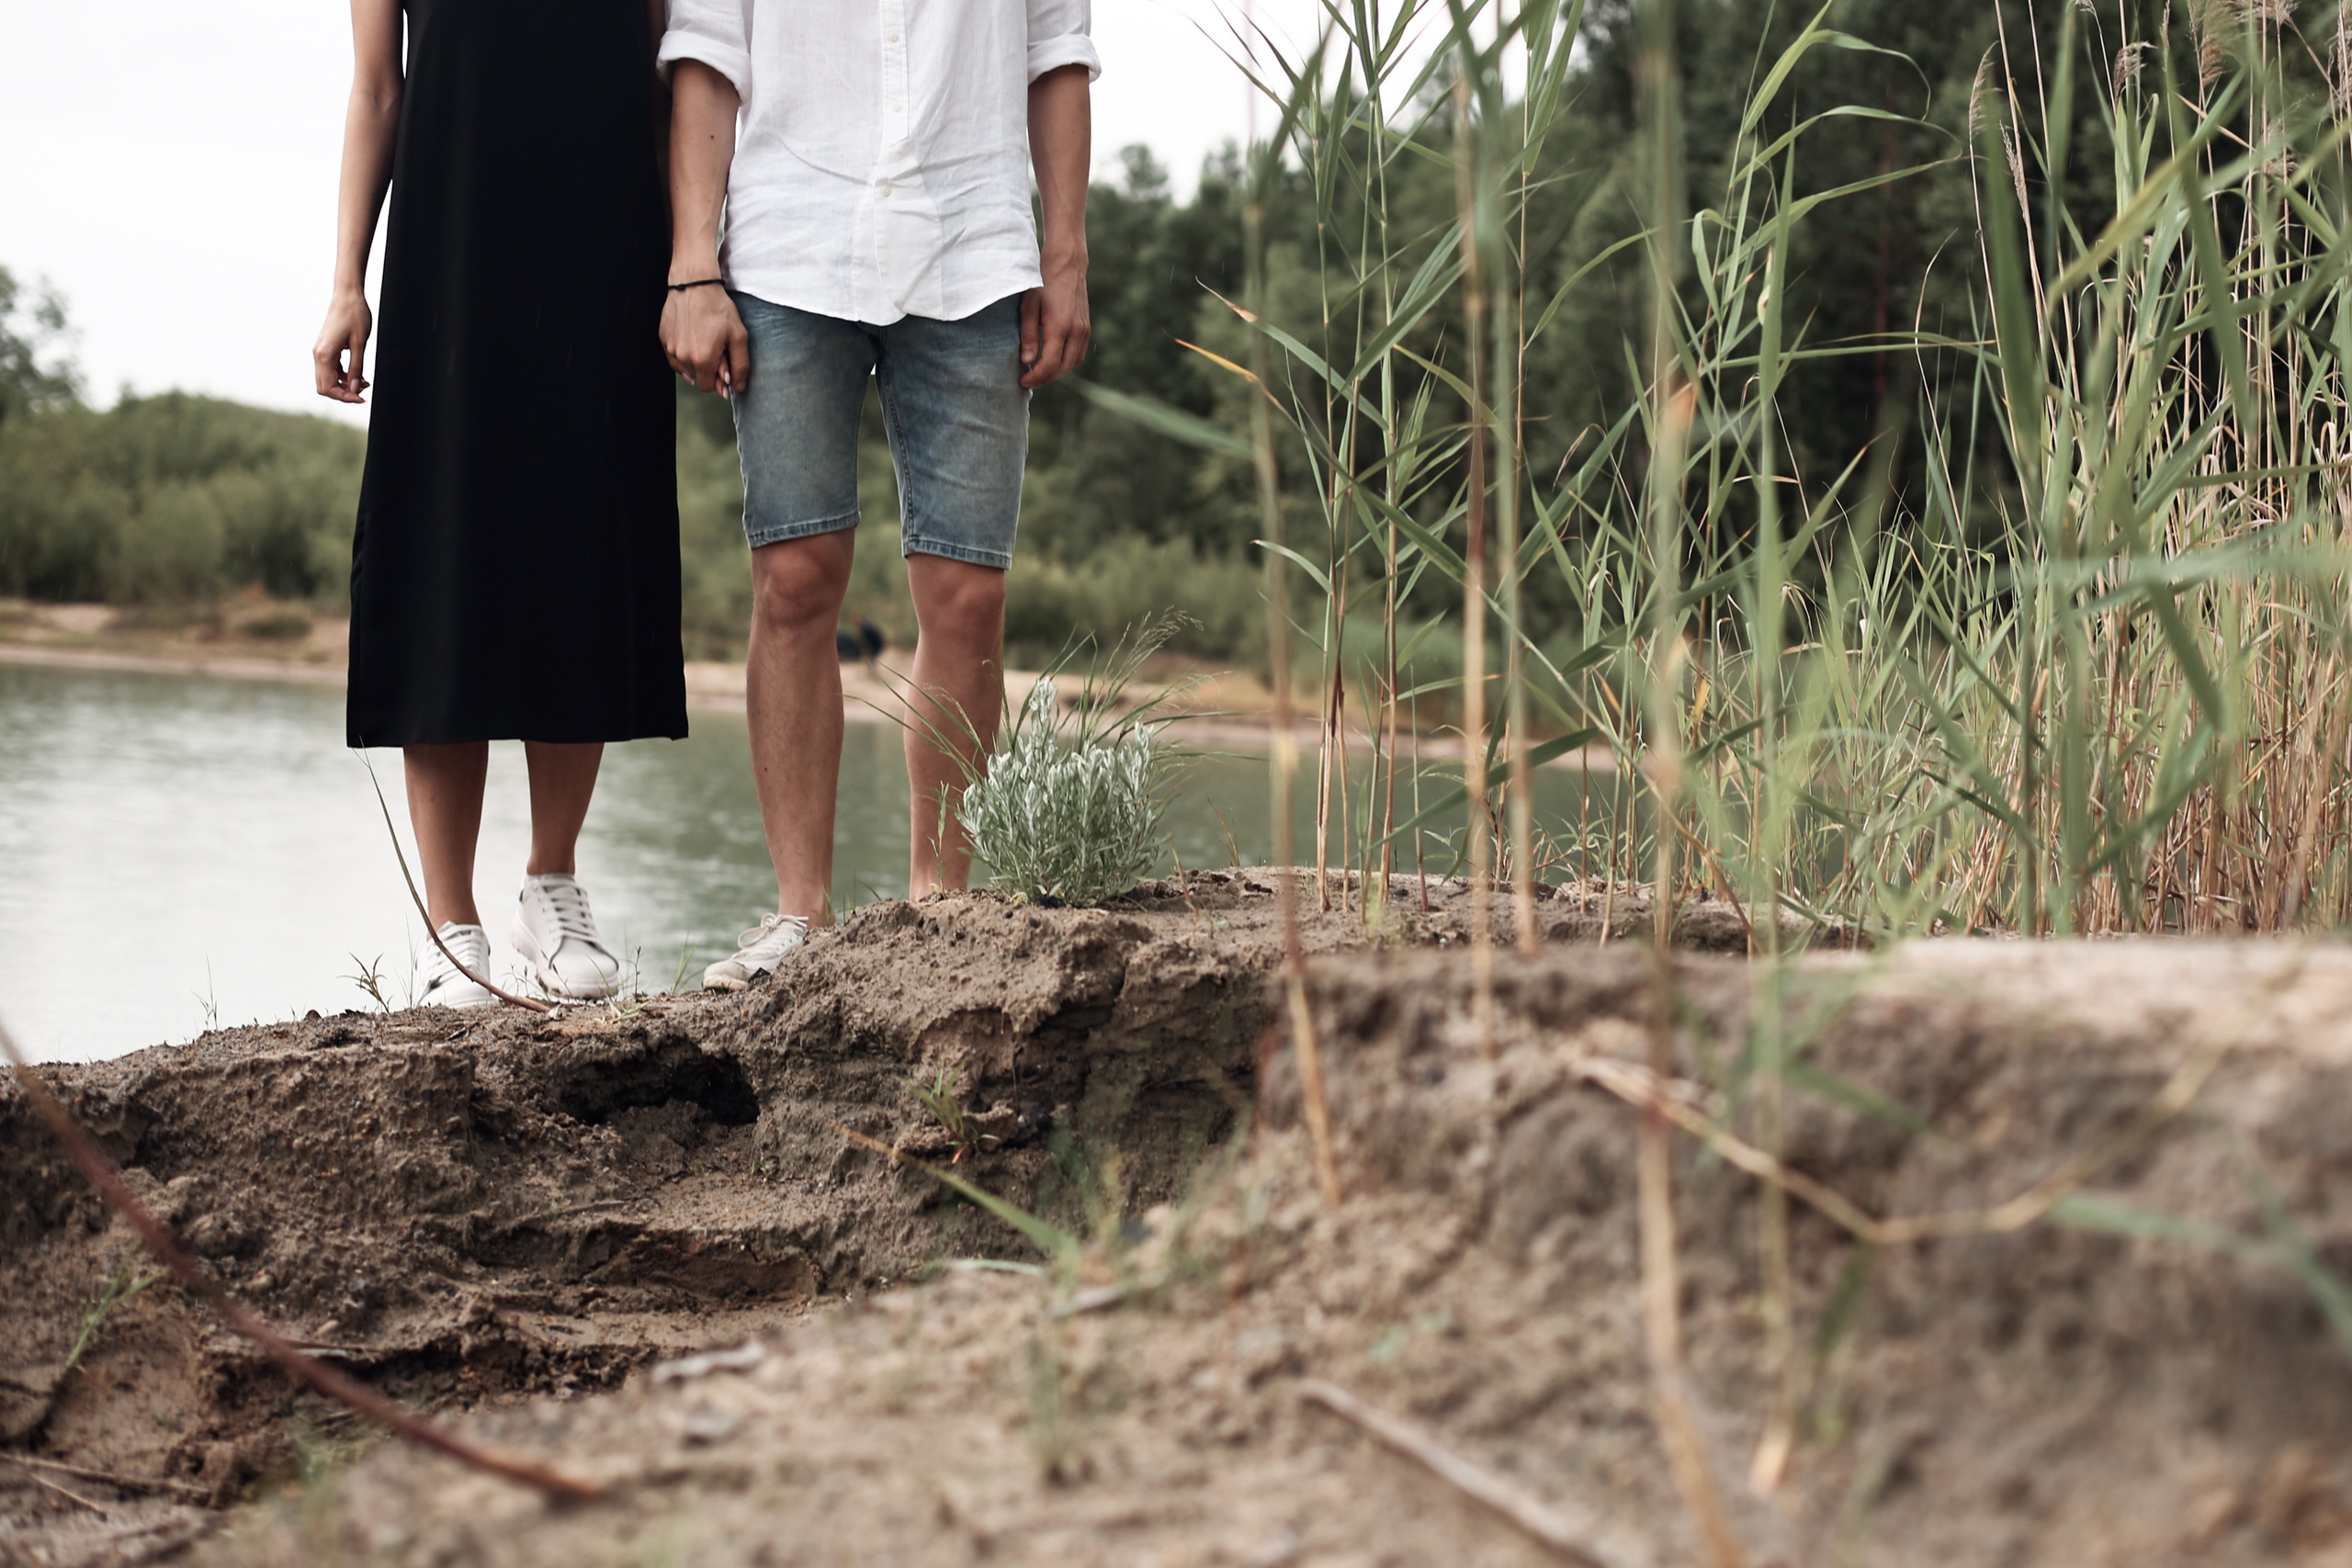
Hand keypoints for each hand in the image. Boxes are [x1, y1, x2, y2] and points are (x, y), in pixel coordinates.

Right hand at [313, 293, 371, 402]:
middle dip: (343, 393)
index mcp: (324, 354)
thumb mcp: (360, 344)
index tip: (362, 398)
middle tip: (363, 393)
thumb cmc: (355, 315)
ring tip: (365, 383)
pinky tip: (359, 375)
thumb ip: (357, 368)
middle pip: (324, 386)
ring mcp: (320, 351)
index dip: (344, 397)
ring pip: (327, 379)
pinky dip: (343, 376)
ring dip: (344, 385)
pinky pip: (331, 369)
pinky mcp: (326, 348)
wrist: (347, 296)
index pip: (328, 387)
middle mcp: (318, 354)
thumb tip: (355, 389)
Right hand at [661, 282, 750, 394]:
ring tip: (704, 339)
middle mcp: (683, 357)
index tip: (723, 365)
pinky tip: (692, 338)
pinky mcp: (663, 338)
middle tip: (716, 347)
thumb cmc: (717, 307)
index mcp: (702, 359)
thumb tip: (737, 386)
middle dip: (708, 368)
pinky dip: (684, 353)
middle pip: (697, 377)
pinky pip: (673, 356)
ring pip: (685, 367)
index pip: (708, 387)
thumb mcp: (738, 336)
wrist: (695, 283)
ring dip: (695, 360)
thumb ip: (740, 365)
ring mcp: (670, 348)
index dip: (718, 379)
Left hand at [1019, 264, 1088, 388]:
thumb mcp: (1028, 307)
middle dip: (1045, 378)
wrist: (1066, 264)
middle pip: (1062, 368)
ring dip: (1057, 372)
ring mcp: (1084, 330)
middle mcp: (1076, 331)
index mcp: (1060, 326)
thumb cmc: (1042, 281)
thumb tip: (1027, 361)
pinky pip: (1079, 354)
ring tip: (1039, 374)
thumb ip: (1027, 335)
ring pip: (1073, 363)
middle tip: (1028, 381)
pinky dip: (1067, 363)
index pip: (1049, 364)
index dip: (1035, 377)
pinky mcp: (1087, 327)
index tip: (1022, 381)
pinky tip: (1053, 361)